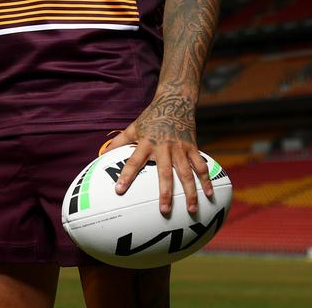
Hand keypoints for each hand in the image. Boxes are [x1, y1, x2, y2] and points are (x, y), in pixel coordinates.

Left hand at [106, 93, 212, 215]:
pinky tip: (209, 195)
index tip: (119, 190)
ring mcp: (180, 148)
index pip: (133, 161)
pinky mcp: (193, 147)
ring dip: (190, 192)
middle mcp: (164, 147)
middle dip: (165, 192)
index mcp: (146, 142)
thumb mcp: (133, 127)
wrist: (175, 102)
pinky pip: (200, 166)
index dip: (126, 175)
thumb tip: (102, 154)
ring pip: (186, 172)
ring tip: (191, 210)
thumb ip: (119, 142)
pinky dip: (206, 180)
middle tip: (164, 210)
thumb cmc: (151, 117)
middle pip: (164, 172)